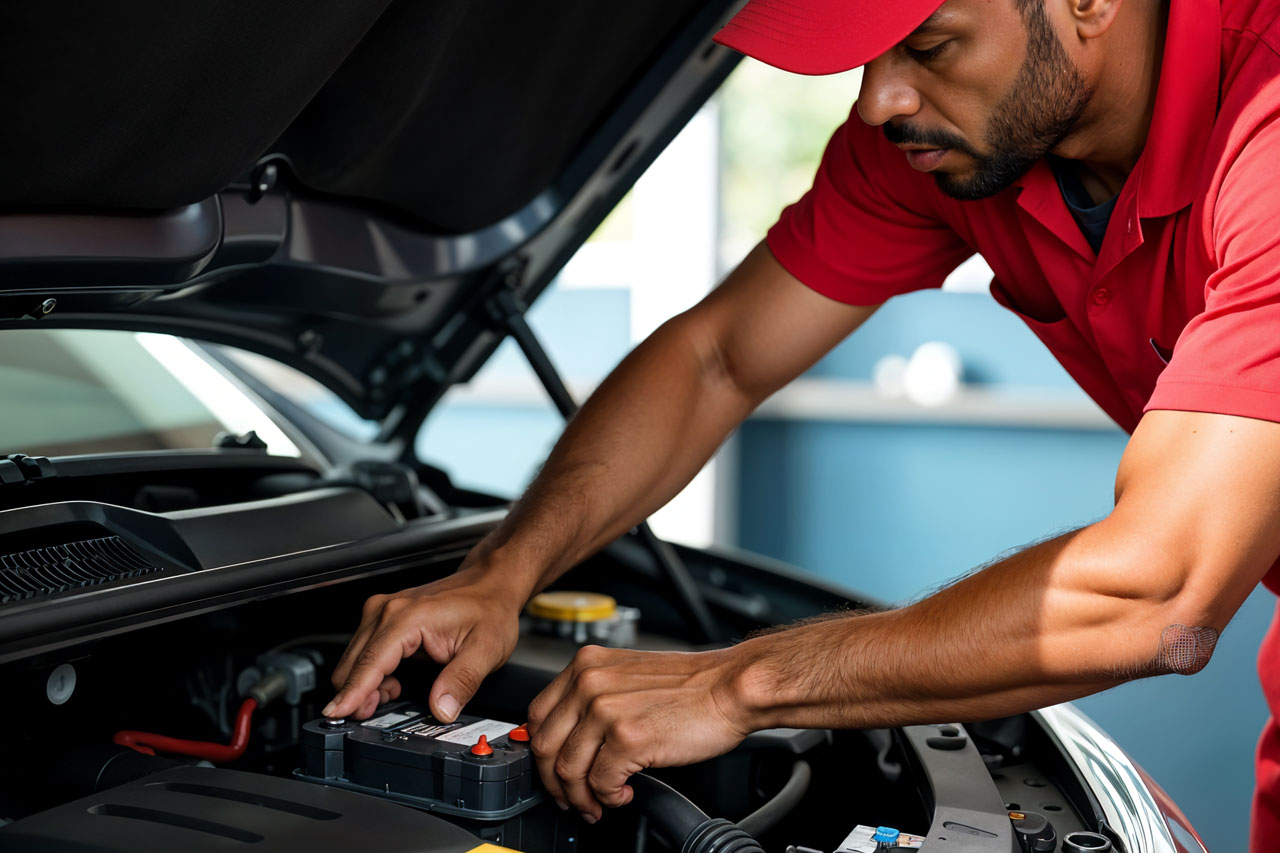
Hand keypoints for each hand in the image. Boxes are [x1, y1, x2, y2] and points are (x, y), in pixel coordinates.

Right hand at [326, 564, 524, 721]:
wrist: (490, 583)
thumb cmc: (489, 608)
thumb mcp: (486, 649)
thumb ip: (461, 681)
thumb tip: (442, 710)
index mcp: (407, 618)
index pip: (370, 664)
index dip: (352, 694)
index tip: (335, 715)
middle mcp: (386, 610)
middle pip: (352, 665)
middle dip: (358, 695)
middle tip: (380, 716)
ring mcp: (381, 611)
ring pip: (353, 661)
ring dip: (365, 686)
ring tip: (395, 696)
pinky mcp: (383, 617)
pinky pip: (363, 654)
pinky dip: (371, 675)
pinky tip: (392, 683)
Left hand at [526, 644, 753, 821]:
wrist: (732, 686)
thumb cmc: (691, 685)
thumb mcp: (626, 678)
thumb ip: (592, 699)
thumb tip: (568, 738)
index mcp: (586, 665)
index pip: (537, 716)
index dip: (543, 753)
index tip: (554, 771)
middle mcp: (589, 683)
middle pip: (544, 747)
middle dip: (555, 783)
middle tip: (573, 798)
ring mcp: (605, 709)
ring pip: (568, 770)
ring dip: (582, 797)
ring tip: (600, 802)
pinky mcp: (627, 737)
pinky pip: (600, 783)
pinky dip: (610, 798)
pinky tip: (625, 793)